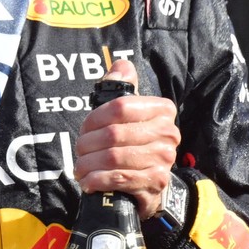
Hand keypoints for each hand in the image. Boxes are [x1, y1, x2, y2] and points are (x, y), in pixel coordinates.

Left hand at [73, 59, 179, 219]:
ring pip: (114, 158)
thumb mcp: (128, 113)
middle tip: (80, 152)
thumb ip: (121, 87)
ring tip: (81, 168)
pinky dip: (98, 180)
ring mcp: (164, 158)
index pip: (120, 107)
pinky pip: (119, 178)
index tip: (85, 129)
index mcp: (162, 110)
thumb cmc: (134, 142)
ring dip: (89, 165)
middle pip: (114, 134)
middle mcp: (168, 133)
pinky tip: (90, 181)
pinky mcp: (156, 181)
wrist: (151, 181)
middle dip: (88, 145)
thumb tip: (121, 66)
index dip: (95, 118)